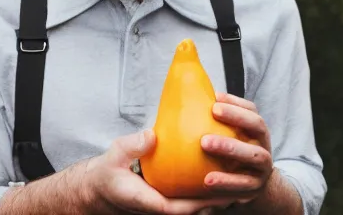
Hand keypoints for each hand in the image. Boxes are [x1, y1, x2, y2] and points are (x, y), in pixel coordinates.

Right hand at [82, 129, 237, 214]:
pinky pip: (188, 196)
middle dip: (217, 202)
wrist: (100, 186)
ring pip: (194, 205)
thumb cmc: (109, 171)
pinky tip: (217, 173)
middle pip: (194, 210)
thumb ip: (134, 145)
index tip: (223, 194)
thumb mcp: (117, 153)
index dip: (203, 203)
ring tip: (238, 182)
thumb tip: (153, 135)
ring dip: (214, 197)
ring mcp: (164, 203)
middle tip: (241, 187)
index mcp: (151, 201)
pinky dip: (203, 189)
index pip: (181, 208)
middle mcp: (161, 206)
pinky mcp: (165, 197)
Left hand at [199, 92, 273, 203]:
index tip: (215, 97)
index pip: (251, 109)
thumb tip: (189, 100)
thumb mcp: (231, 136)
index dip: (235, 102)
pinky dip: (226, 181)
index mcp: (256, 129)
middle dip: (236, 116)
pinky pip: (243, 185)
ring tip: (204, 143)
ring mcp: (263, 166)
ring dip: (230, 147)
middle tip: (213, 110)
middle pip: (258, 125)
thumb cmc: (235, 153)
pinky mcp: (256, 187)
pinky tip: (207, 179)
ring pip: (254, 155)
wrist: (254, 186)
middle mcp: (263, 143)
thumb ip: (217, 121)